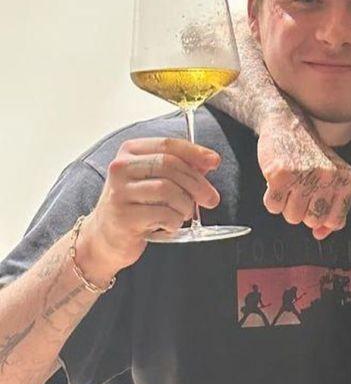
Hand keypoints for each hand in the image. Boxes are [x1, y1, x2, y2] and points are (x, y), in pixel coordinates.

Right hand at [77, 138, 220, 279]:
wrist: (103, 238)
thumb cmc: (135, 205)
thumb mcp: (155, 180)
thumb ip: (180, 168)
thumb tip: (209, 162)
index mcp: (129, 151)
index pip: (168, 145)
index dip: (195, 152)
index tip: (215, 161)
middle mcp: (120, 168)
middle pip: (170, 166)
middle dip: (197, 183)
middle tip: (211, 198)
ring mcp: (118, 192)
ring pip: (168, 190)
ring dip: (186, 204)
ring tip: (184, 214)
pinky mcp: (122, 217)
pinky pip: (163, 214)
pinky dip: (175, 221)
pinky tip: (170, 225)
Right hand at [257, 116, 350, 240]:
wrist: (287, 123)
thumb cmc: (309, 154)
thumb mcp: (330, 178)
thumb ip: (331, 209)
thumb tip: (321, 235)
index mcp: (346, 179)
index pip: (335, 221)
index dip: (320, 215)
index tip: (314, 199)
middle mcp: (329, 178)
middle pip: (312, 221)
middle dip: (301, 209)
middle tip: (299, 187)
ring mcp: (305, 176)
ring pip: (292, 217)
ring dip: (285, 203)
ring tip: (289, 181)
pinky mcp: (281, 175)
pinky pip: (272, 207)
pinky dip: (270, 198)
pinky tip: (276, 180)